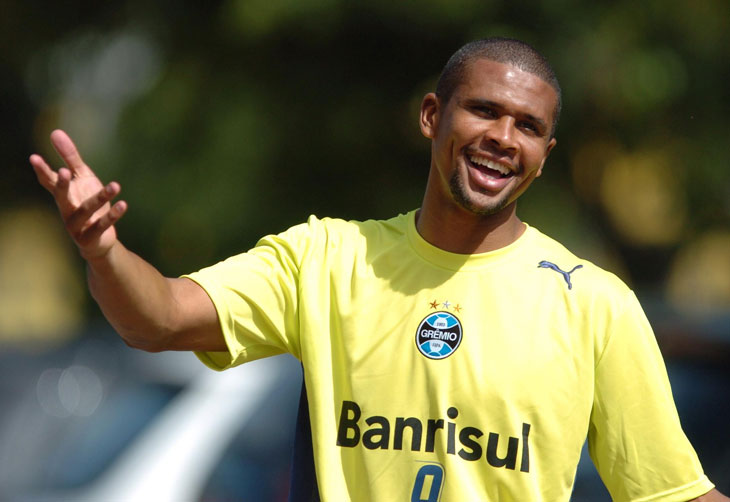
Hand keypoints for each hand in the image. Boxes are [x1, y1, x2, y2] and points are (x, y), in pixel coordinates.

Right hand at [30, 129, 127, 260]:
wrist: (99, 240)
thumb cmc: (88, 204)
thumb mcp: (82, 177)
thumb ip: (70, 157)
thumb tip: (55, 132)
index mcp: (63, 194)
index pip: (49, 181)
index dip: (42, 170)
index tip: (34, 157)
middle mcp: (66, 209)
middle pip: (61, 196)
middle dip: (62, 185)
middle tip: (63, 172)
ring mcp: (76, 225)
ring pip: (87, 210)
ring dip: (101, 197)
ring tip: (116, 185)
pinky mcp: (90, 237)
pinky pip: (101, 225)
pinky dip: (112, 216)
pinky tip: (123, 204)